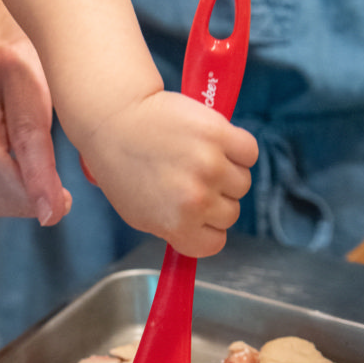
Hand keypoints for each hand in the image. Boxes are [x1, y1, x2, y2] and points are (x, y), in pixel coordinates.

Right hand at [0, 37, 71, 224]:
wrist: (6, 36)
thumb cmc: (55, 61)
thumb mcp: (74, 73)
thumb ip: (89, 114)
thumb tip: (101, 175)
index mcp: (13, 64)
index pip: (23, 134)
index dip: (38, 179)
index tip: (55, 211)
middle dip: (22, 197)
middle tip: (55, 208)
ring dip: (6, 203)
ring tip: (39, 203)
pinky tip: (17, 199)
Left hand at [81, 90, 258, 257]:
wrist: (114, 119)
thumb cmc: (122, 166)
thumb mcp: (139, 214)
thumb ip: (174, 228)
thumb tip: (201, 233)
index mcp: (177, 224)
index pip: (216, 243)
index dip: (207, 228)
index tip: (197, 214)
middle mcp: (197, 199)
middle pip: (231, 213)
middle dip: (216, 199)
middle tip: (191, 179)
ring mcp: (210, 165)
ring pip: (242, 183)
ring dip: (227, 172)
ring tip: (199, 158)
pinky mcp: (219, 133)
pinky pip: (249, 152)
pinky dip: (238, 149)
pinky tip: (215, 143)